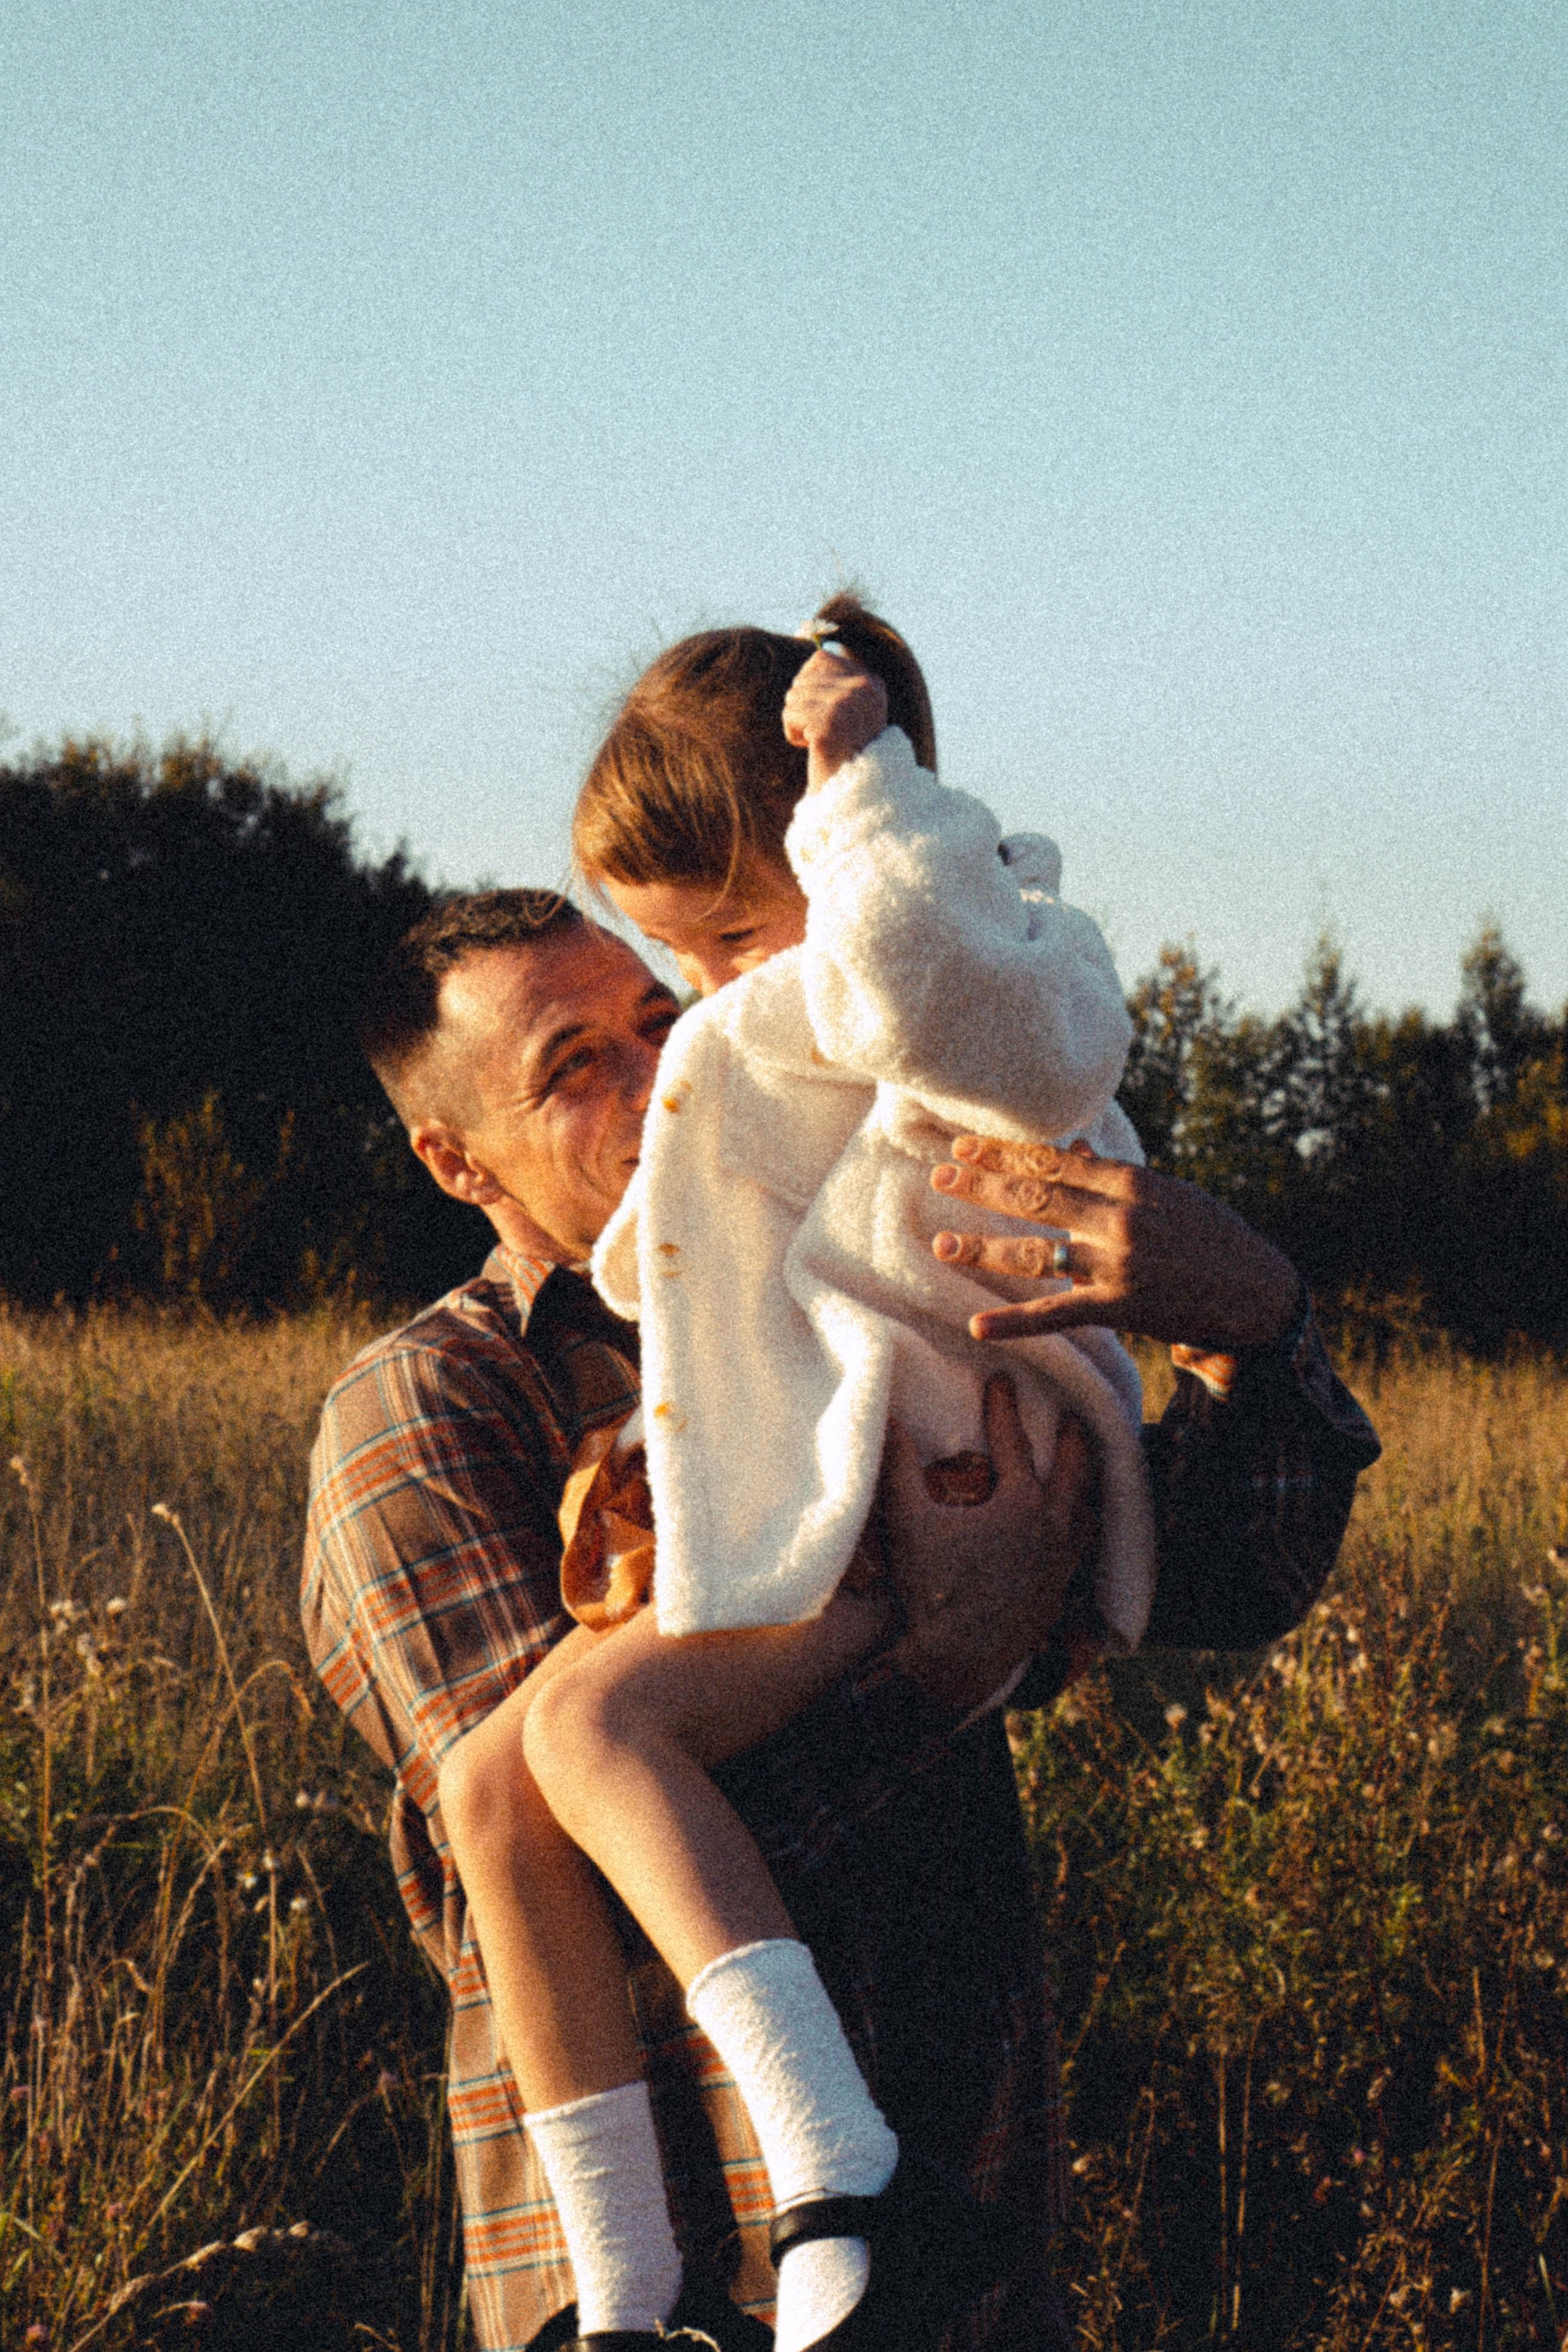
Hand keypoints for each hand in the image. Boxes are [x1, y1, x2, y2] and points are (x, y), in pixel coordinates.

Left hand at [782, 648, 887, 793]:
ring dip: (797, 722)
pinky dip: (793, 733)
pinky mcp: (828, 724)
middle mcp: (864, 690)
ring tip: (818, 741)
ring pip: (793, 696)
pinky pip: (790, 714)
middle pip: (803, 677)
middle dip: (803, 706)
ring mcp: (847, 706)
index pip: (821, 659)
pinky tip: (812, 748)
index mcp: (873, 684)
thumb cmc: (844, 753)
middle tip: (822, 732)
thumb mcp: (849, 711)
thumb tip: (808, 639)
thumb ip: (835, 679)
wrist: (854, 796)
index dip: (811, 686)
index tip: (826, 714)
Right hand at [879, 1374, 1095, 1709]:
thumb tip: (885, 1417)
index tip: (1001, 1380)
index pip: (1012, 1443)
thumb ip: (898, 1467)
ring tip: (1084, 1477)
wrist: (956, 1663)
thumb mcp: (910, 1522)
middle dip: (1072, 1442)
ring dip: (1085, 1490)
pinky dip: (1080, 1536)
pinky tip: (1071, 1539)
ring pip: (1085, 1516)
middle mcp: (1052, 1530)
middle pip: (1072, 1473)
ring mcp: (1061, 1566)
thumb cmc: (932, 1589)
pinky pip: (1080, 1555)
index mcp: (1020, 1504)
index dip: (1003, 1409)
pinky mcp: (1059, 1597)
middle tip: (1075, 1419)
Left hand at [930, 1137, 1300, 1350]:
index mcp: (1131, 1183)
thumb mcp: (1169, 1194)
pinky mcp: (1120, 1307)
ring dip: (983, 1249)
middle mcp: (1120, 1218)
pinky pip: (1057, 1313)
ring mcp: (1118, 1264)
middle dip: (984, 1186)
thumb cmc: (1211, 1237)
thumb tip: (1070, 1146)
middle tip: (940, 1177)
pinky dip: (1015, 1321)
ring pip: (1036, 1254)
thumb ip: (1113, 1176)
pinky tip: (977, 1324)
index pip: (1055, 1162)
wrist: (1258, 1292)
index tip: (965, 1146)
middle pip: (1037, 1197)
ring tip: (940, 1245)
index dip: (1006, 1153)